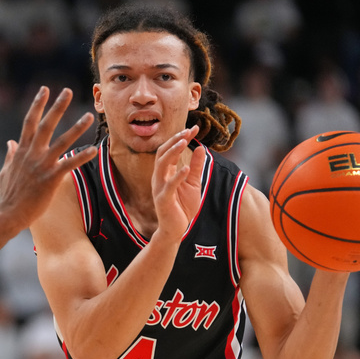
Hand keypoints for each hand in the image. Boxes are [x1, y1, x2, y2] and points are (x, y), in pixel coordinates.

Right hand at [0, 87, 97, 230]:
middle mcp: (32, 154)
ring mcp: (41, 166)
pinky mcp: (50, 179)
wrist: (8, 214)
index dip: (37, 105)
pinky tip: (94, 149)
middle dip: (56, 107)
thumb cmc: (8, 195)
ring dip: (76, 128)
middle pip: (46, 125)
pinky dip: (82, 157)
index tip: (44, 90)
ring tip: (89, 116)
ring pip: (62, 142)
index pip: (30, 122)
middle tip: (67, 91)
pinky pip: (69, 165)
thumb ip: (11, 155)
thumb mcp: (6, 171)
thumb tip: (10, 143)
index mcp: (21, 151)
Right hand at [151, 126, 205, 242]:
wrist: (175, 230)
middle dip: (175, 140)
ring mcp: (159, 188)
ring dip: (173, 152)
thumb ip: (195, 167)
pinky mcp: (163, 200)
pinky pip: (168, 186)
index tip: (193, 128)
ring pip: (162, 165)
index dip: (181, 138)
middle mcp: (159, 178)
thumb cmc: (183, 207)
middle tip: (188, 130)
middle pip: (163, 153)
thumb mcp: (193, 184)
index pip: (170, 150)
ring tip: (184, 142)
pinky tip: (186, 168)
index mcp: (165, 173)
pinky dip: (177, 176)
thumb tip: (201, 148)